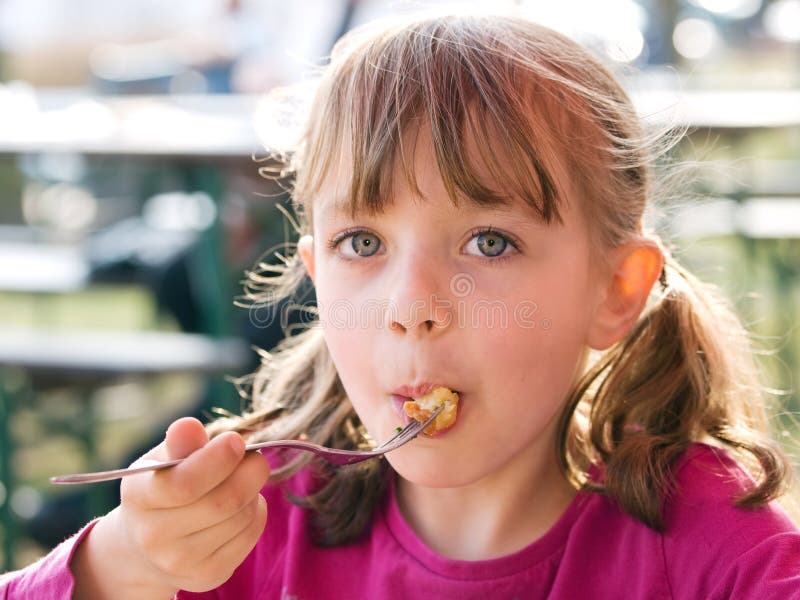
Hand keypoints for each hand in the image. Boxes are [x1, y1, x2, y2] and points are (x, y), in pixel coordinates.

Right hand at [72, 417, 270, 597]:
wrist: (147, 544)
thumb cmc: (163, 485)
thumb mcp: (163, 458)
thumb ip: (180, 442)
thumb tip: (189, 426)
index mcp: (140, 497)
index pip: (184, 484)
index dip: (218, 459)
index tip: (236, 440)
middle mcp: (154, 536)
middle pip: (223, 502)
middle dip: (249, 472)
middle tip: (254, 457)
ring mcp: (181, 562)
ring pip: (242, 516)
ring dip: (252, 490)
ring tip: (240, 480)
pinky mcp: (208, 575)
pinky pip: (251, 532)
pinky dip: (255, 510)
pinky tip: (240, 505)